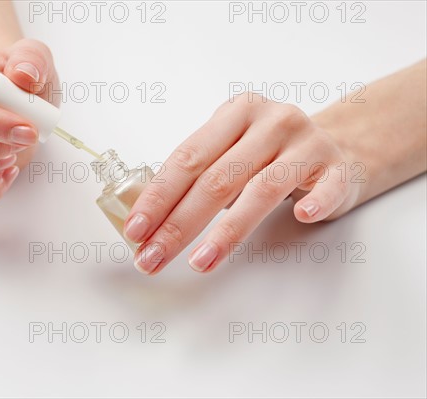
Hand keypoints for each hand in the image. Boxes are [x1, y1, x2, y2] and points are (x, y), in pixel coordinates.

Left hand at [124, 93, 360, 274]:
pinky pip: (328, 187)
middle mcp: (270, 122)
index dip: (158, 197)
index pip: (187, 159)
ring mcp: (307, 143)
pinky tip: (301, 217)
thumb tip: (150, 221)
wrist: (339, 145)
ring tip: (200, 261)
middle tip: (153, 258)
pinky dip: (314, 203)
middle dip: (178, 224)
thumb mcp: (232, 150)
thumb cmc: (271, 154)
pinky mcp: (338, 167)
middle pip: (216, 179)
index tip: (135, 230)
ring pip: (261, 189)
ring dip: (228, 231)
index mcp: (235, 114)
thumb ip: (198, 174)